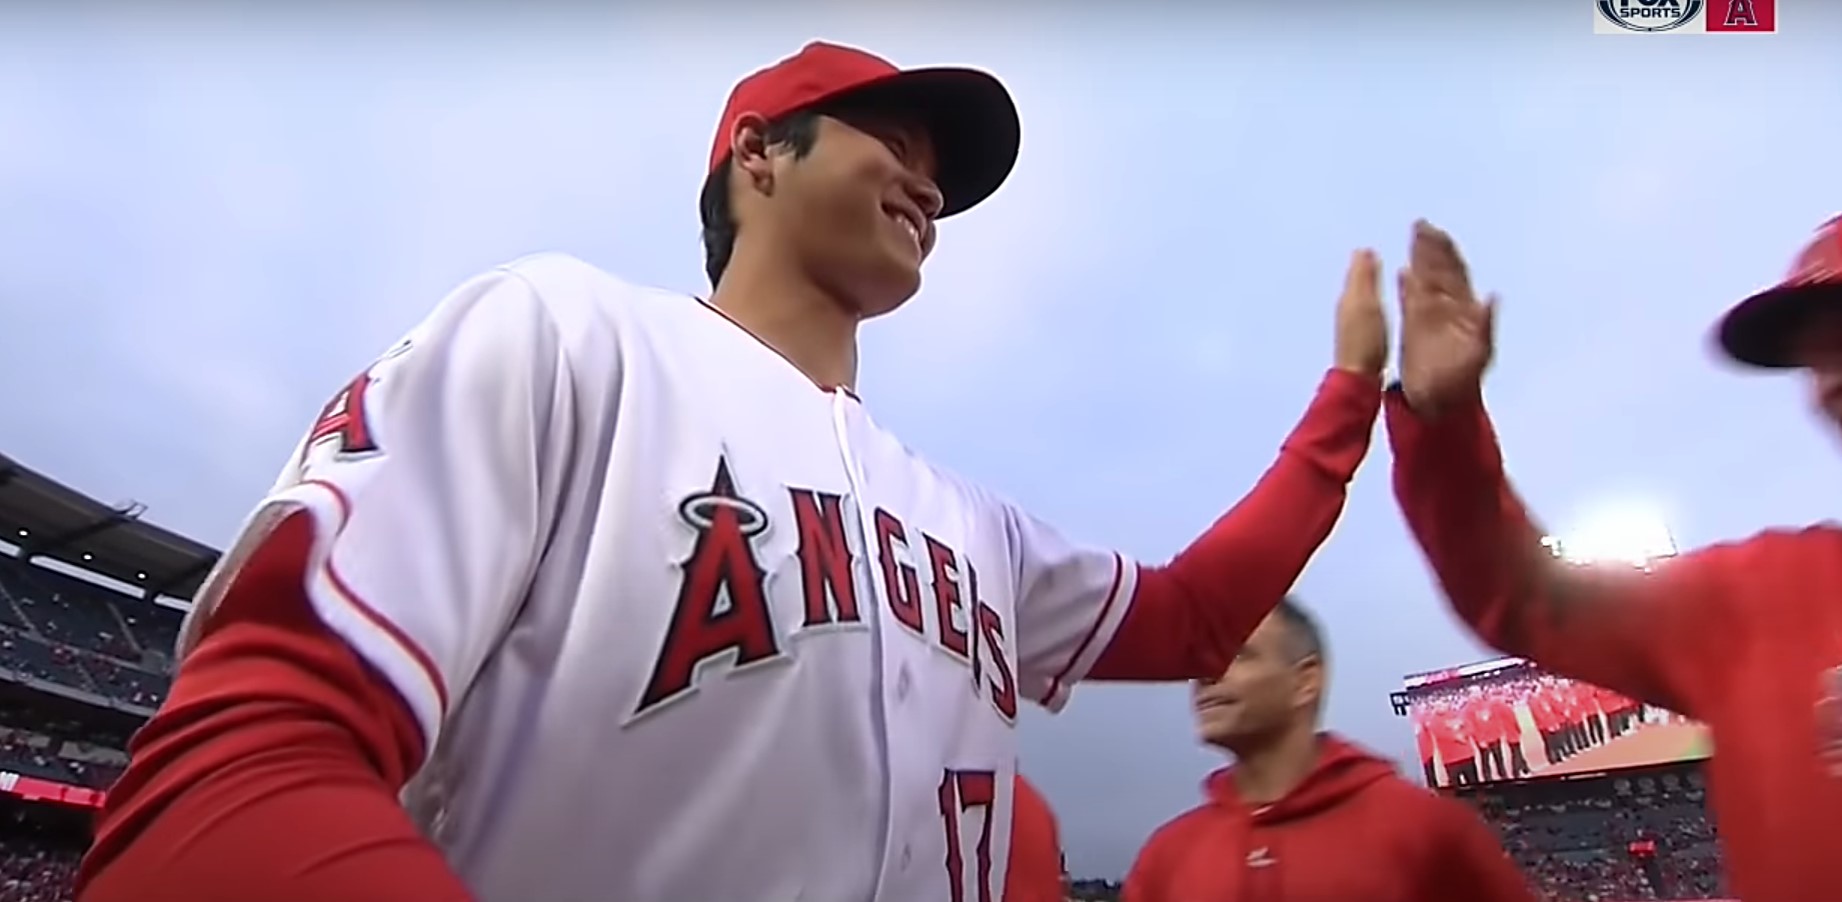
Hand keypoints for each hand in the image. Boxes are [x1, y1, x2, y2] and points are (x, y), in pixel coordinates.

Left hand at [1333, 248, 1388, 377]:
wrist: (1360, 377)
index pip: (1354, 273)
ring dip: (1370, 288)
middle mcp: (1346, 311)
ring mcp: (1353, 328)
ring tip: (1383, 276)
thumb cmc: (1364, 339)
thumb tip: (1362, 251)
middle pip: (1356, 286)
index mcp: (1347, 299)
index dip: (1364, 261)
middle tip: (1378, 257)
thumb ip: (1364, 278)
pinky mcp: (1363, 342)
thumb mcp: (1365, 304)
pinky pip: (1368, 315)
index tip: (1373, 248)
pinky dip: (1373, 306)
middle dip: (1366, 272)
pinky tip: (1381, 308)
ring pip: (1361, 300)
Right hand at [1398, 220, 1495, 414]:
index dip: (1446, 252)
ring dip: (1419, 259)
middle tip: (1420, 224)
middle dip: (1431, 247)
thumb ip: (1486, 324)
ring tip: (1413, 237)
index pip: (1454, 273)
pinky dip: (1408, 285)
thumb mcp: (1480, 353)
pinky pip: (1411, 300)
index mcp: (1464, 311)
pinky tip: (1403, 272)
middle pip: (1439, 271)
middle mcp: (1448, 309)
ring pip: (1424, 281)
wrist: (1441, 404)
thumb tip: (1491, 296)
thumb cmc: (1463, 382)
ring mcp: (1432, 318)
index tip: (1435, 232)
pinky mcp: (1416, 329)